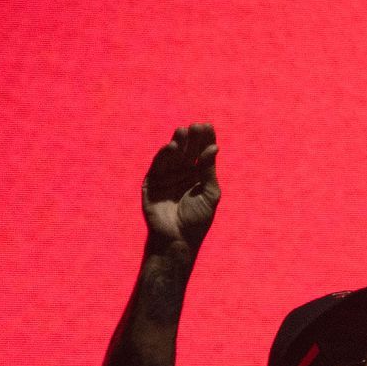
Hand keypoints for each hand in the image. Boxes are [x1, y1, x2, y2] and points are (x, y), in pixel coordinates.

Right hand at [142, 123, 220, 249]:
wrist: (178, 239)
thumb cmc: (197, 220)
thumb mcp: (209, 193)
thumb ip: (209, 171)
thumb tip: (214, 147)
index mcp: (197, 175)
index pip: (201, 153)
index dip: (205, 140)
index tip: (208, 125)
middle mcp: (181, 173)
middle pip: (187, 150)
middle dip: (192, 138)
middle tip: (197, 125)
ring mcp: (166, 177)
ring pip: (172, 155)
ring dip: (178, 142)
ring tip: (184, 131)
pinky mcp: (151, 183)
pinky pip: (158, 165)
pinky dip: (164, 155)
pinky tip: (172, 146)